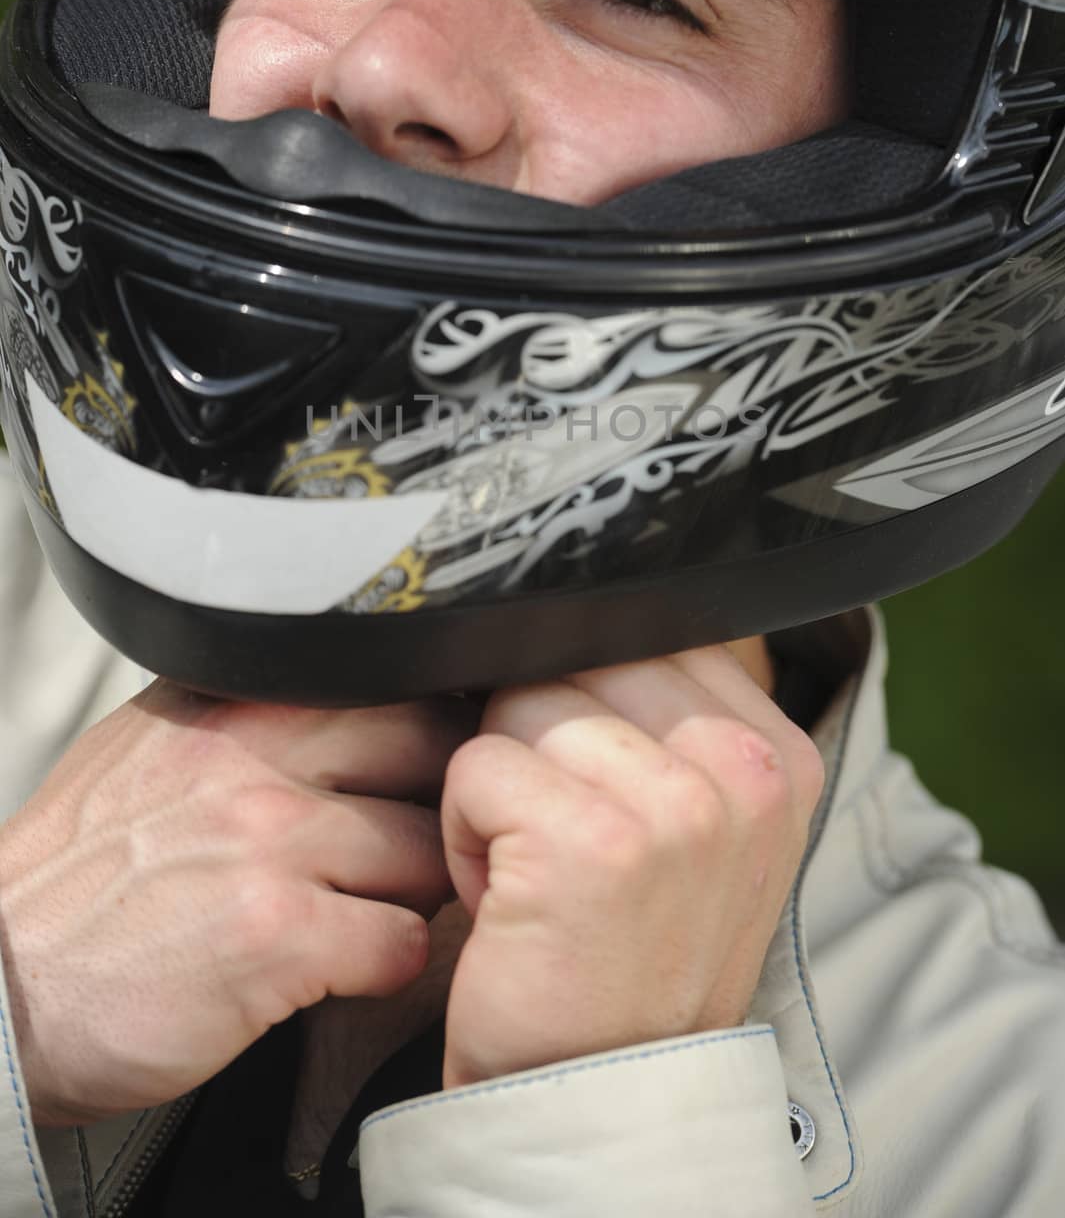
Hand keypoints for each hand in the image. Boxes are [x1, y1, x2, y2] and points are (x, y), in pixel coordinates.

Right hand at [0, 681, 476, 1125]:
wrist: (2, 988)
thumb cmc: (72, 882)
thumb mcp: (143, 749)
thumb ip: (235, 714)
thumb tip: (319, 698)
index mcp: (230, 704)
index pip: (385, 681)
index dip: (425, 728)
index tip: (430, 763)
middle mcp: (255, 758)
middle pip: (430, 749)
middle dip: (442, 801)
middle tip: (423, 840)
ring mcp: (271, 842)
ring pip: (428, 848)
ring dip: (418, 890)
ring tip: (376, 911)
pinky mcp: (277, 935)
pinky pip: (401, 941)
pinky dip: (390, 962)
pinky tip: (348, 967)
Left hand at [440, 647, 823, 1088]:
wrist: (604, 1093)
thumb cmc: (632, 950)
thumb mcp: (699, 825)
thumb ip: (672, 714)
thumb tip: (587, 606)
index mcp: (779, 753)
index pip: (646, 632)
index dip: (591, 701)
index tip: (606, 791)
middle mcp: (743, 771)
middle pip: (577, 658)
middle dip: (543, 739)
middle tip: (569, 841)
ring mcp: (675, 806)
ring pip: (519, 704)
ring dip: (502, 785)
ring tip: (541, 867)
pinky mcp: (589, 843)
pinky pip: (475, 766)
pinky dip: (466, 831)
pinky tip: (511, 897)